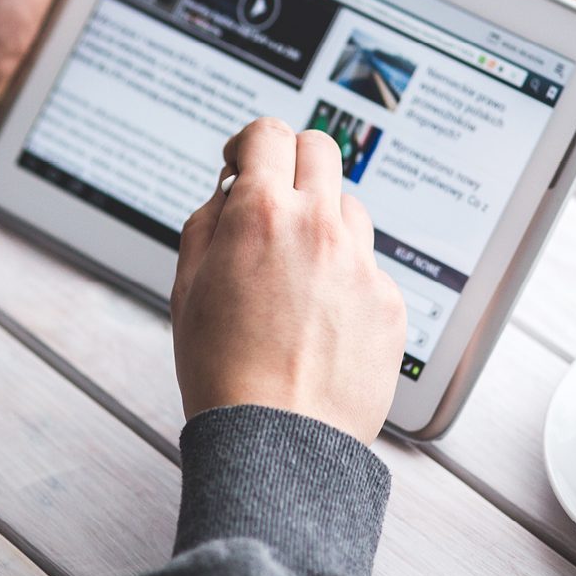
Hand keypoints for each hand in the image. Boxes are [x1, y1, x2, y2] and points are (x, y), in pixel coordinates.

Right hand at [171, 118, 407, 443]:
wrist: (278, 441)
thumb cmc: (224, 372)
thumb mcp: (186, 287)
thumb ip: (207, 222)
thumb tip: (231, 190)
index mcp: (262, 215)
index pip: (268, 133)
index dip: (249, 143)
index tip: (243, 163)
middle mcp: (319, 227)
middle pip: (320, 148)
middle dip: (292, 162)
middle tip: (275, 197)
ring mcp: (362, 263)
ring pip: (349, 208)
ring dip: (322, 223)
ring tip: (296, 276)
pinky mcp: (390, 301)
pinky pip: (369, 268)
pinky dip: (346, 281)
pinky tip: (321, 322)